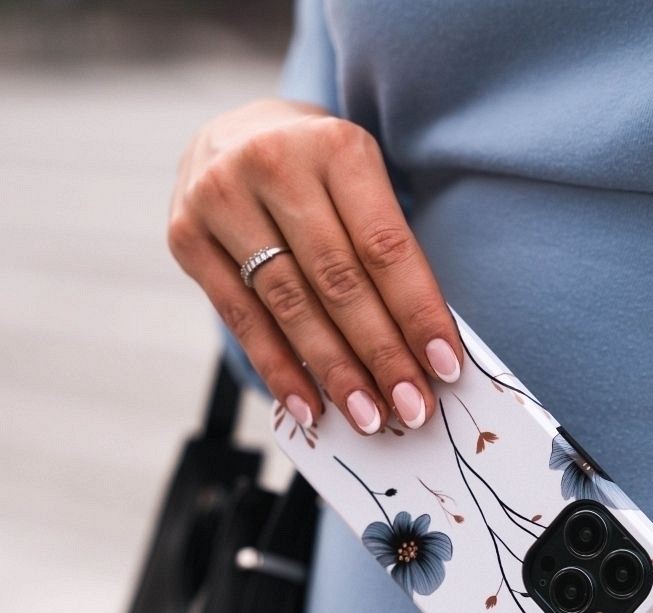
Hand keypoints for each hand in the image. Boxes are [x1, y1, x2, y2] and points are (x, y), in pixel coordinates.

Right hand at [168, 99, 461, 433]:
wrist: (235, 137)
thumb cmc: (322, 180)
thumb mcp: (362, 190)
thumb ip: (389, 259)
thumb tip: (425, 353)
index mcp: (336, 148)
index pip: (385, 247)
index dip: (418, 313)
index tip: (446, 368)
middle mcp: (274, 164)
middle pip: (338, 281)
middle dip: (382, 355)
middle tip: (412, 409)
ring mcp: (221, 198)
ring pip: (291, 306)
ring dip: (335, 373)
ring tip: (369, 417)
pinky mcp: (187, 236)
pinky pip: (242, 320)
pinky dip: (281, 371)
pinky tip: (310, 409)